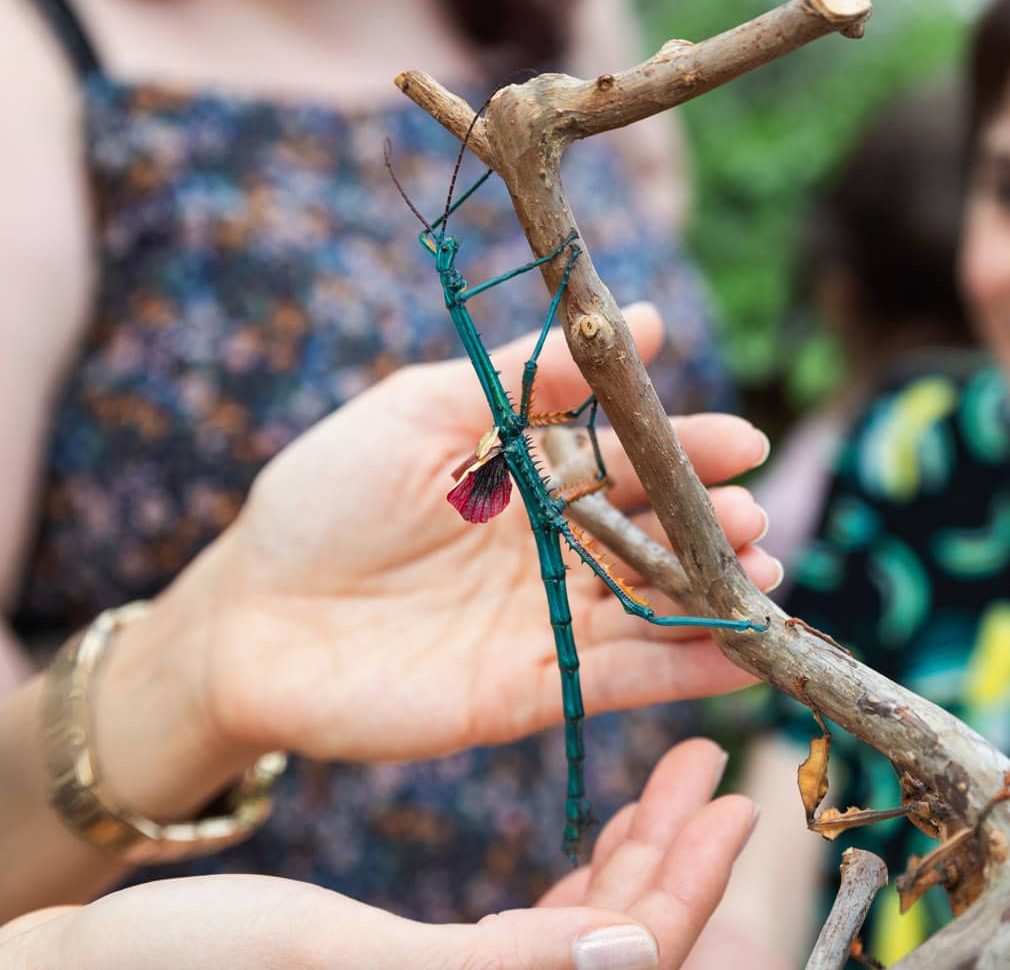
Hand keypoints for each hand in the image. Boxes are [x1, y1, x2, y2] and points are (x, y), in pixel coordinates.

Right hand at [0, 739, 756, 969]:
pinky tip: (606, 804)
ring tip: (673, 767)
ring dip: (645, 851)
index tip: (729, 792)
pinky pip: (550, 927)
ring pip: (598, 929)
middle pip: (631, 941)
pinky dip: (593, 866)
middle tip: (707, 762)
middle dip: (679, 855)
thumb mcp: (349, 956)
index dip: (693, 881)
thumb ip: (504, 964)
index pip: (633, 961)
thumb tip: (640, 952)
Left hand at [103, 305, 778, 808]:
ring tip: (763, 574)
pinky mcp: (537, 691)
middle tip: (746, 512)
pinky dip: (688, 670)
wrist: (246, 622)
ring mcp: (548, 620)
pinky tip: (743, 655)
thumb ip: (525, 376)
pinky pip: (626, 677)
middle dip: (711, 520)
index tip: (739, 442)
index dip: (686, 447)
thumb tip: (640, 320)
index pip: (628, 455)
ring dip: (716, 592)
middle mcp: (554, 545)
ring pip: (656, 603)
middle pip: (656, 530)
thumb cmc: (321, 499)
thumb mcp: (418, 411)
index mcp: (529, 471)